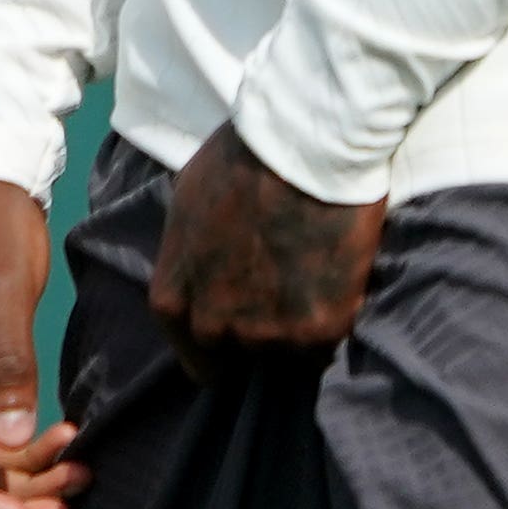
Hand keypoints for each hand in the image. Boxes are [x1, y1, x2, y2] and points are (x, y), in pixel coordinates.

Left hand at [150, 123, 386, 370]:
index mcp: (174, 293)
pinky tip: (333, 289)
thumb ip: (191, 253)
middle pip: (234, 348)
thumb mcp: (187, 205)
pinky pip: (322, 346)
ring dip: (292, 327)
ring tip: (307, 283)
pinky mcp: (318, 329)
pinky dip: (329, 323)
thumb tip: (201, 265)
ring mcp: (268, 330)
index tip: (220, 356)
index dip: (204, 352)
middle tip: (275, 299)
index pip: (184, 343)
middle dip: (251, 331)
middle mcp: (215, 321)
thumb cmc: (239, 163)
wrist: (302, 152)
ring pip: (282, 349)